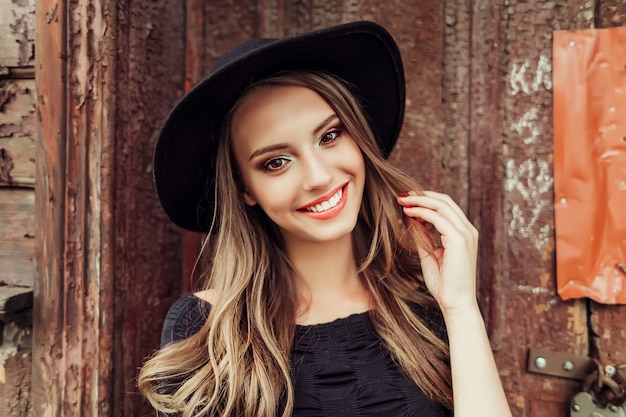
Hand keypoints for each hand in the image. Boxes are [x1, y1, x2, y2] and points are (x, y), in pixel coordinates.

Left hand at [397, 190, 478, 312]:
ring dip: (419, 200)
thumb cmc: (444, 284)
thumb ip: (423, 237)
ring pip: (442, 205)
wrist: (455, 303)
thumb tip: (411, 220)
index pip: (446, 207)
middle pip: (445, 201)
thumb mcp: (430, 254)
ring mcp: (466, 233)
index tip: (406, 200)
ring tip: (401, 200)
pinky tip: (408, 212)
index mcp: (463, 233)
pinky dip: (421, 212)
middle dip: (421, 195)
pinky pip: (438, 218)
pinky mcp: (460, 239)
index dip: (426, 200)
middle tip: (401, 195)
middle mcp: (468, 230)